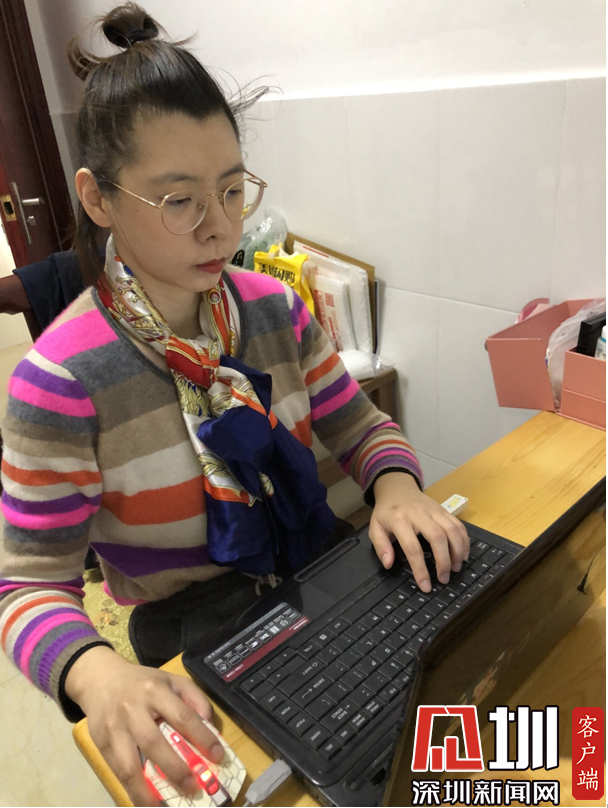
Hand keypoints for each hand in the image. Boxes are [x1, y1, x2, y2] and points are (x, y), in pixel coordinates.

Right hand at [65, 646, 222, 806]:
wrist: (101, 679)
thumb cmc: (142, 682)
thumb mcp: (171, 679)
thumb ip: (193, 697)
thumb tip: (209, 726)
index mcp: (155, 690)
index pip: (182, 716)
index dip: (202, 738)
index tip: (218, 756)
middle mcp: (133, 710)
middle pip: (154, 743)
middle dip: (175, 769)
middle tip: (194, 787)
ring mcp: (115, 730)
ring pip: (129, 766)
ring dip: (147, 791)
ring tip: (164, 806)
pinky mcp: (102, 745)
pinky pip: (118, 773)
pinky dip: (132, 791)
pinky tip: (146, 802)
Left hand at [369, 472, 469, 592]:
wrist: (397, 487)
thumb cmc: (386, 511)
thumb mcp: (375, 527)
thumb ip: (381, 546)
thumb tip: (389, 564)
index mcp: (399, 519)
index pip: (412, 547)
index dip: (420, 569)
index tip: (426, 586)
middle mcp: (419, 513)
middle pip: (437, 537)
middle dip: (444, 561)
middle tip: (444, 579)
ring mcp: (434, 510)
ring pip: (452, 529)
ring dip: (457, 552)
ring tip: (455, 568)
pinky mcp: (444, 509)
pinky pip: (458, 524)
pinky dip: (464, 541)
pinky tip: (463, 555)